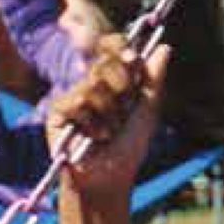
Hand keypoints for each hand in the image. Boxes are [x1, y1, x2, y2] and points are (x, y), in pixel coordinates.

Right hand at [48, 36, 166, 194]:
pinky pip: (76, 101)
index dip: (120, 47)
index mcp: (113, 79)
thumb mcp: (147, 111)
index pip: (111, 47)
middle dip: (121, 89)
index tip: (133, 59)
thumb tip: (164, 46)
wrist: (110, 177)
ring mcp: (73, 96)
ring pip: (92, 85)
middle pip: (104, 63)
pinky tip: (91, 137)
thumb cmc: (129, 148)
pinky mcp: (58, 111)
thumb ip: (154, 79)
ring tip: (107, 133)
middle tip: (123, 112)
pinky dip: (91, 122)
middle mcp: (92, 83)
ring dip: (108, 113)